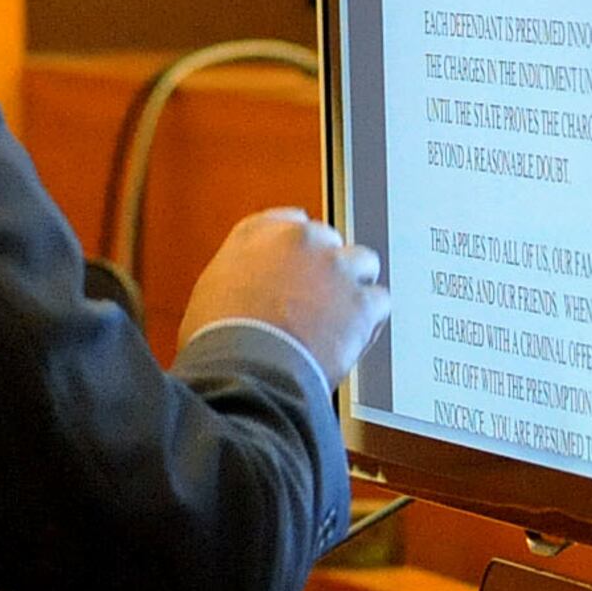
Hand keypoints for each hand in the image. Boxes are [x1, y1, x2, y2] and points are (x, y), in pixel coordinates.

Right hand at [179, 208, 390, 381]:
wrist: (247, 369)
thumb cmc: (221, 339)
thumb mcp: (212, 291)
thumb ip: (240, 275)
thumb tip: (249, 289)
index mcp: (258, 233)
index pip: (289, 221)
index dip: (296, 248)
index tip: (297, 264)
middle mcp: (300, 240)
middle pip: (328, 240)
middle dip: (324, 267)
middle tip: (314, 298)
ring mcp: (335, 267)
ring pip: (362, 262)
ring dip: (353, 284)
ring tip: (340, 315)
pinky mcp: (361, 301)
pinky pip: (379, 300)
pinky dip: (370, 319)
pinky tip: (354, 336)